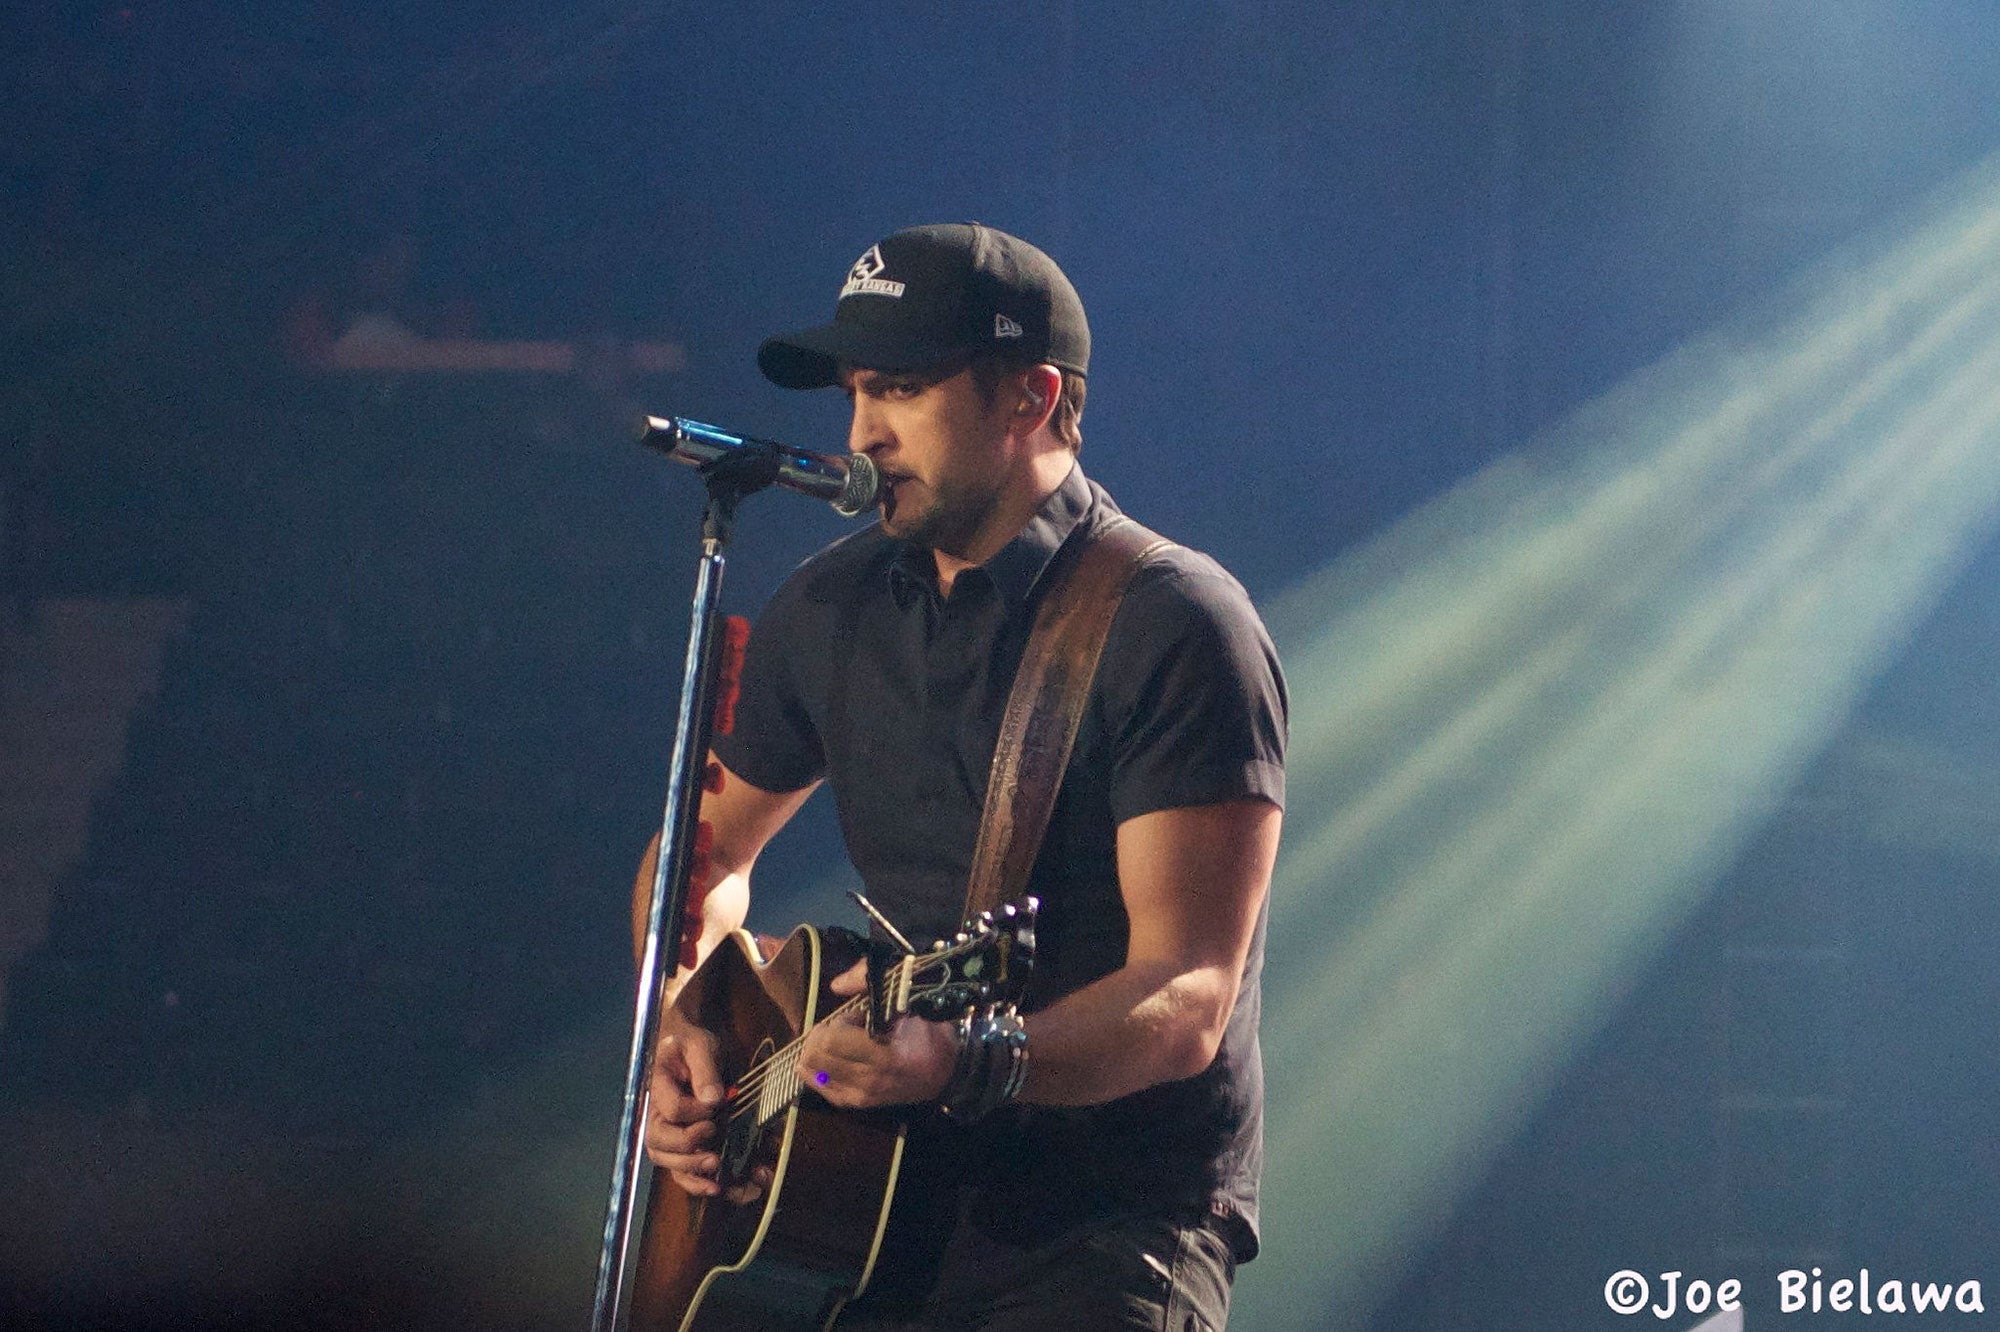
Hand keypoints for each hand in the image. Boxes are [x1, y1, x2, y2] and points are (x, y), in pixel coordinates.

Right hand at [644, 1012, 771, 1202]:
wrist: (689, 1048)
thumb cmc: (691, 1044)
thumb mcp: (700, 1046)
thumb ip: (705, 1069)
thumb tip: (713, 1099)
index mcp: (659, 1088)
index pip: (670, 1109)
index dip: (692, 1113)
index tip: (715, 1106)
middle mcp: (658, 1116)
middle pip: (659, 1146)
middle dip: (687, 1155)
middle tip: (714, 1156)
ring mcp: (669, 1133)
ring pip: (670, 1165)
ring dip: (694, 1176)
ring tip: (718, 1181)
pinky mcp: (685, 1144)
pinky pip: (685, 1172)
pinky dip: (701, 1184)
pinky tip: (722, 1189)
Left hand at [798, 960, 960, 1108]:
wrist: (946, 1072)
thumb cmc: (929, 1034)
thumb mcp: (909, 1001)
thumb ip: (871, 985)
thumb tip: (836, 985)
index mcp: (885, 1056)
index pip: (834, 1040)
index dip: (839, 1021)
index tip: (857, 1016)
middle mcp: (869, 1080)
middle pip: (817, 1055)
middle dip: (823, 1034)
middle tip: (842, 1026)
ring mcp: (861, 1096)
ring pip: (813, 1071)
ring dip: (817, 1050)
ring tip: (836, 1041)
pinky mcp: (856, 1103)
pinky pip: (820, 1087)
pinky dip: (816, 1070)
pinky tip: (828, 1058)